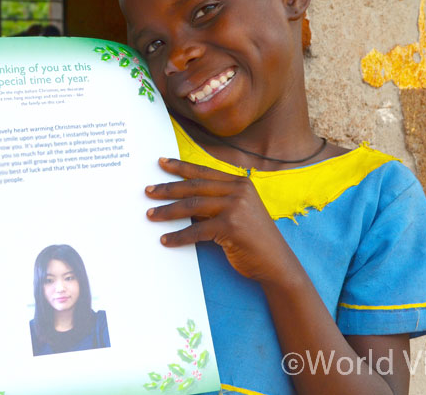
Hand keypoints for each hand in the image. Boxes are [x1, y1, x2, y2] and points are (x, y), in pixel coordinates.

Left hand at [145, 158, 300, 284]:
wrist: (276, 263)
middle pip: (194, 186)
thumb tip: (182, 200)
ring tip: (150, 215)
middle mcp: (239, 191)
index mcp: (240, 183)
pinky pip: (196, 230)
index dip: (181, 166)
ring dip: (167, 211)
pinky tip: (166, 239)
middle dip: (167, 188)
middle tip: (148, 191)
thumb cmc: (254, 239)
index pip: (204, 171)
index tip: (161, 162)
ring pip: (192, 206)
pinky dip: (178, 236)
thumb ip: (216, 202)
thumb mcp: (238, 212)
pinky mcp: (231, 227)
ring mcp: (236, 208)